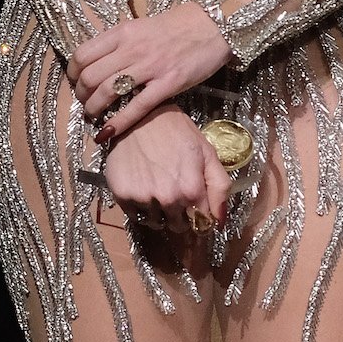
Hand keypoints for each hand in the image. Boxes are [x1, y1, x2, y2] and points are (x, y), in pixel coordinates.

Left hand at [69, 2, 233, 138]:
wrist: (214, 26)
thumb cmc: (179, 25)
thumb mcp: (142, 26)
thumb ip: (121, 42)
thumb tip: (99, 61)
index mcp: (124, 32)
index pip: (82, 55)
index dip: (73, 74)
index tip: (76, 82)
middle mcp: (132, 48)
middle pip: (90, 76)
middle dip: (82, 95)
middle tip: (86, 102)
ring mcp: (150, 67)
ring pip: (107, 92)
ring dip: (94, 109)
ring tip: (95, 115)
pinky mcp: (168, 84)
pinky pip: (136, 107)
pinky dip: (118, 123)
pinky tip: (108, 132)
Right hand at [100, 103, 231, 233]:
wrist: (140, 115)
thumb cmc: (177, 132)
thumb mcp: (207, 152)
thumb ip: (219, 187)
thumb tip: (220, 222)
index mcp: (193, 189)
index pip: (201, 223)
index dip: (200, 216)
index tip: (196, 207)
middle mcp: (168, 198)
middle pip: (178, 226)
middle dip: (180, 215)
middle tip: (176, 192)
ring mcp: (144, 198)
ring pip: (156, 223)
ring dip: (160, 213)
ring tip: (158, 187)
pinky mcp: (122, 196)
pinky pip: (136, 216)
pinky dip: (141, 207)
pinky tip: (143, 186)